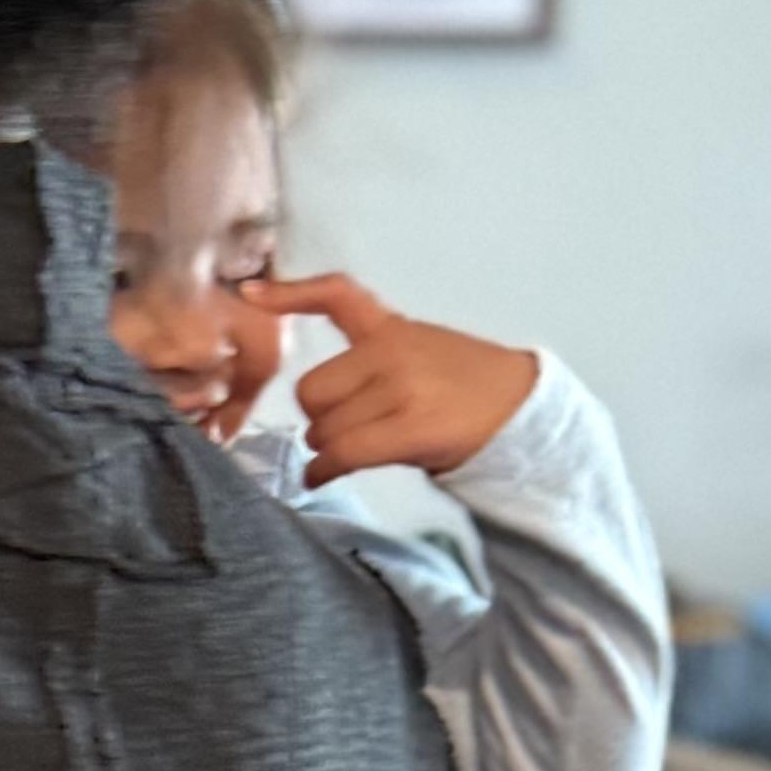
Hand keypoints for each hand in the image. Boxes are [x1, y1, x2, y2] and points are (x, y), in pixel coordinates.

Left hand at [267, 273, 541, 484]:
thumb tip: (316, 401)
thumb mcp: (421, 348)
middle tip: (341, 425)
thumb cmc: (464, 385)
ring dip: (328, 446)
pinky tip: (319, 477)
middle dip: (318, 414)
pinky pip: (342, 454)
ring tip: (350, 450)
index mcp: (392, 327)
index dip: (290, 294)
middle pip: (311, 389)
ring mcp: (399, 390)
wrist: (519, 411)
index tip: (250, 294)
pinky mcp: (409, 429)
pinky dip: (323, 471)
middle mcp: (391, 352)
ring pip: (324, 428)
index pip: (337, 295)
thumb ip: (373, 358)